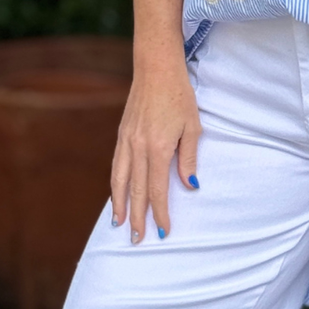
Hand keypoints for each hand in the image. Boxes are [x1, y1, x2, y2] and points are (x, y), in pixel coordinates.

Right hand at [110, 52, 200, 240]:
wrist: (156, 68)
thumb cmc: (179, 96)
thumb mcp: (192, 127)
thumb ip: (189, 159)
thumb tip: (190, 186)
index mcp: (158, 148)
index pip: (158, 190)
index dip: (160, 212)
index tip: (162, 231)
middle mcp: (138, 147)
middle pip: (137, 190)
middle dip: (138, 217)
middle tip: (138, 239)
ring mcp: (126, 141)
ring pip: (120, 180)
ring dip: (120, 205)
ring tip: (119, 224)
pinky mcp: (121, 134)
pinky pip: (116, 165)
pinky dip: (115, 184)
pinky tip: (117, 194)